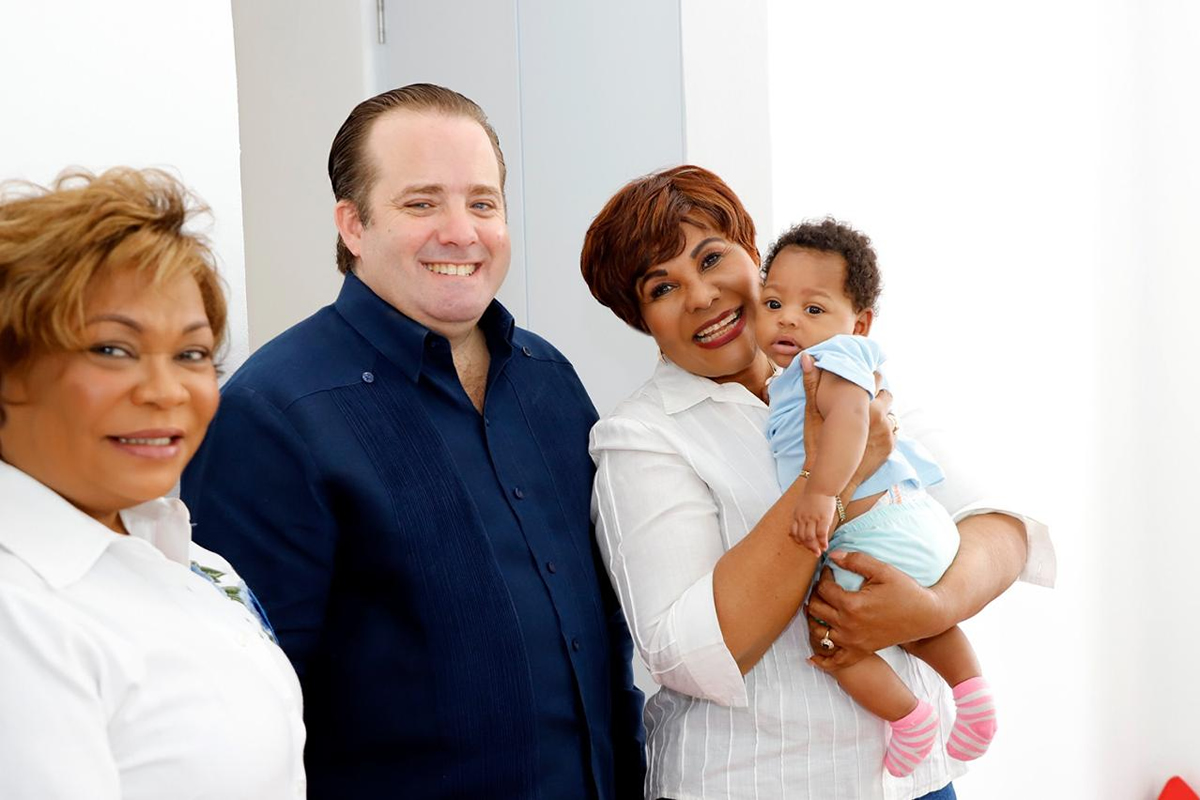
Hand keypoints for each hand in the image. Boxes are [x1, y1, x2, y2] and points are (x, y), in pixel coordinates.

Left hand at [791, 493, 836, 555]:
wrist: (821, 486)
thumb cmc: (814, 494)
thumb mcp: (802, 504)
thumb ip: (802, 514)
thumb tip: (805, 523)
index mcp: (796, 515)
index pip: (794, 532)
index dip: (798, 541)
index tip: (804, 545)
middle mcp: (802, 518)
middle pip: (802, 537)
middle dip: (807, 546)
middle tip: (814, 552)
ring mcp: (812, 519)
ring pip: (810, 537)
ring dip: (814, 547)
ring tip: (819, 552)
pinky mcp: (823, 518)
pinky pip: (821, 534)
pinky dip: (823, 542)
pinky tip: (825, 546)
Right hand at [802, 359, 895, 491]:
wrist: (830, 479)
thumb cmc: (817, 444)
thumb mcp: (811, 413)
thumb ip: (811, 383)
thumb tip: (807, 357)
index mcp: (861, 402)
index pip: (873, 378)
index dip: (868, 376)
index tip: (864, 376)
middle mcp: (878, 414)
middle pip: (886, 393)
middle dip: (877, 393)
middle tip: (866, 396)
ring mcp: (887, 431)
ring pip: (891, 411)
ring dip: (882, 411)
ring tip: (868, 416)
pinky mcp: (891, 445)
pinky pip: (893, 429)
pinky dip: (884, 428)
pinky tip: (871, 431)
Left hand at [804, 550, 946, 669]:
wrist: (926, 616)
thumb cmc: (906, 591)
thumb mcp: (883, 570)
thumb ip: (856, 560)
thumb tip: (832, 556)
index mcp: (852, 604)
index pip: (823, 589)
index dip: (823, 576)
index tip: (829, 570)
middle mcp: (849, 626)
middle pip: (816, 610)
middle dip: (816, 595)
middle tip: (824, 586)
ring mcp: (853, 641)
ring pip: (819, 633)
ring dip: (815, 620)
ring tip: (821, 607)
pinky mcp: (861, 651)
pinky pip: (835, 661)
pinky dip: (822, 659)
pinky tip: (813, 656)